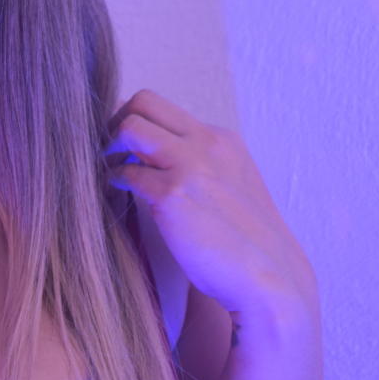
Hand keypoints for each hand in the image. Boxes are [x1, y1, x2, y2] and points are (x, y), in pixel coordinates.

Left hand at [104, 89, 316, 316]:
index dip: (137, 123)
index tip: (125, 148)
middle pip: (143, 101)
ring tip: (110, 172)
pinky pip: (127, 171)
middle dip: (116, 122)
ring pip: (130, 125)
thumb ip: (201, 167)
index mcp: (223, 140)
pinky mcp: (173, 195)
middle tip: (109, 152)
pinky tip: (117, 193)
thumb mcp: (230, 188)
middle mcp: (208, 143)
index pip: (164, 109)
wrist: (269, 278)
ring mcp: (191, 165)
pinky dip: (114, 179)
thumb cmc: (244, 243)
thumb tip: (156, 159)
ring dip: (110, 146)